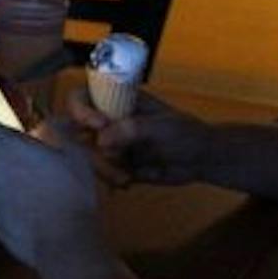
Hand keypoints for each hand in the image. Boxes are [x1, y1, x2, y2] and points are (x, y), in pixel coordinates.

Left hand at [0, 112, 102, 268]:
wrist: (63, 242)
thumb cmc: (71, 194)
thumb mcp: (76, 157)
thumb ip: (62, 134)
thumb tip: (59, 121)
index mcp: (8, 147)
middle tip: (10, 152)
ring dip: (0, 177)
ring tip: (28, 188)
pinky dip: (4, 201)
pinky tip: (25, 209)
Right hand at [67, 88, 213, 185]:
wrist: (202, 161)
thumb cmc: (186, 133)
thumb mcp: (161, 127)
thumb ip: (132, 129)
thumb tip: (101, 140)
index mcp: (117, 100)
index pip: (81, 98)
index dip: (81, 110)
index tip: (100, 125)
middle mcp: (107, 120)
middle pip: (74, 130)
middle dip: (90, 148)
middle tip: (114, 157)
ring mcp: (109, 143)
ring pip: (86, 156)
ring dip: (105, 168)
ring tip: (127, 175)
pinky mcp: (114, 164)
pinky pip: (100, 172)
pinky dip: (112, 178)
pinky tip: (129, 180)